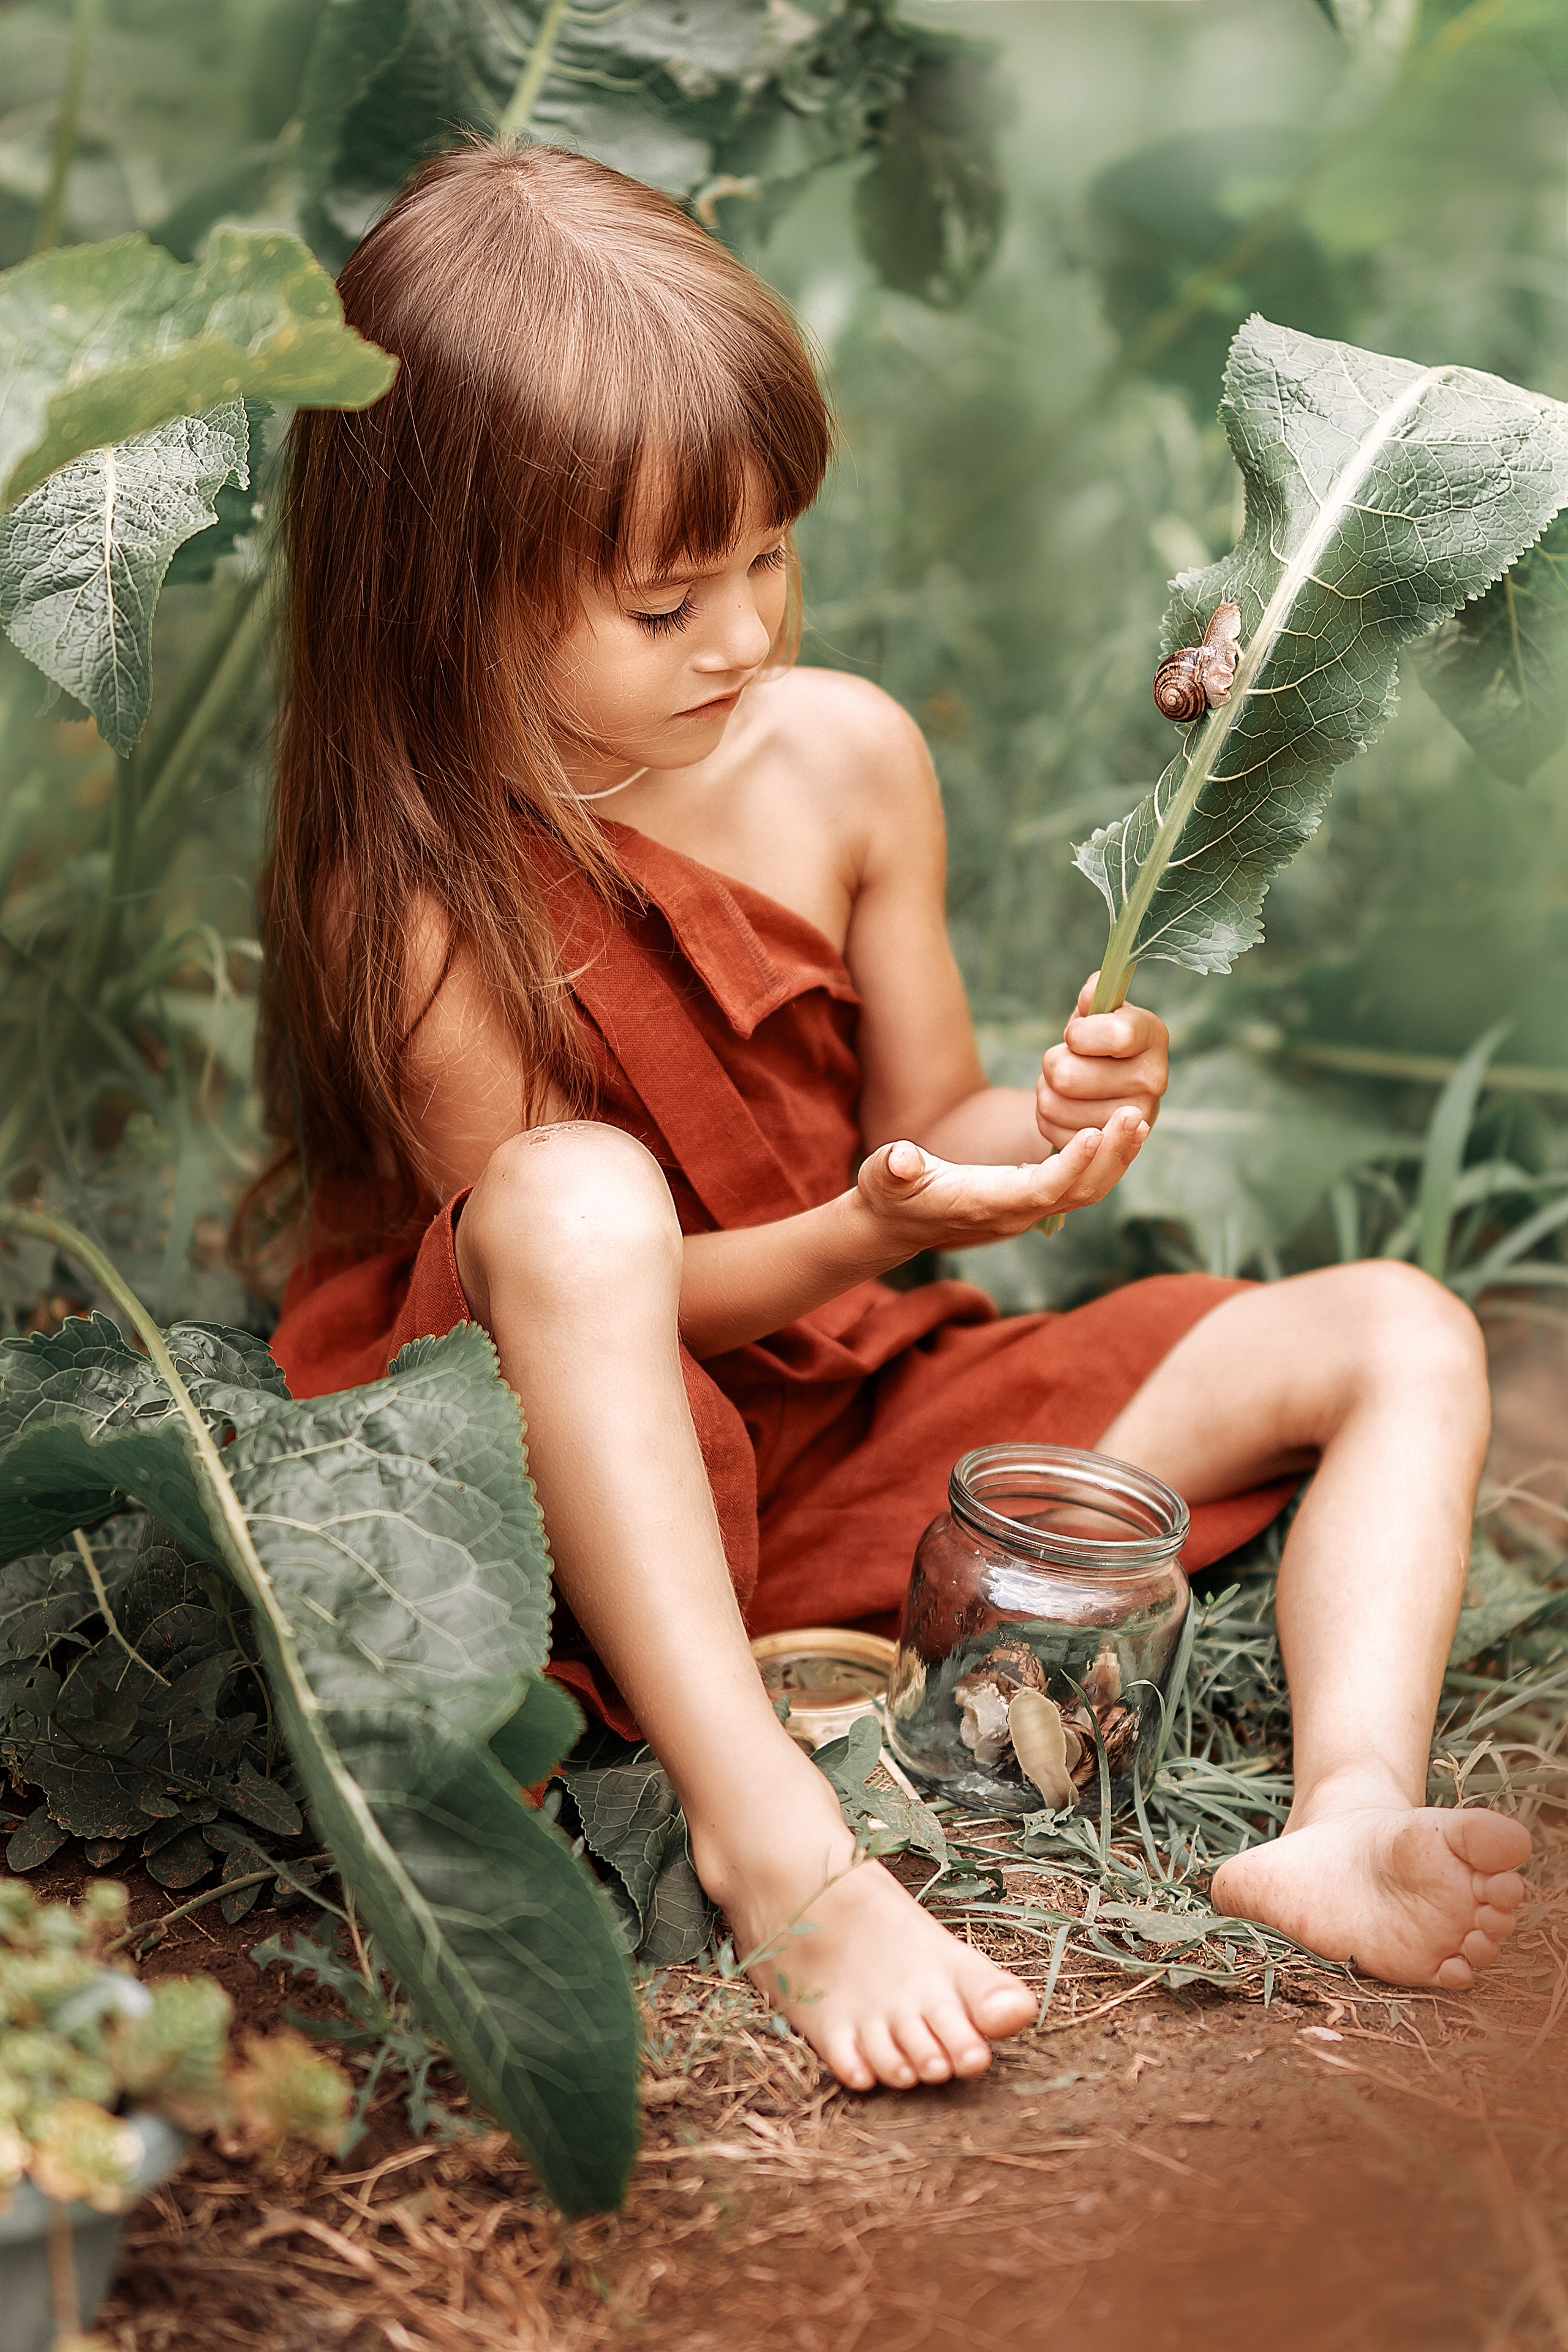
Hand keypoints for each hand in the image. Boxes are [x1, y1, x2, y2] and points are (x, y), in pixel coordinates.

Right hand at [856, 1108, 1149, 1255]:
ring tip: (1137, 1120)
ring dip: (1115, 1159)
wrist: (896, 1225)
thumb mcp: (882, 1178)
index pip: (1040, 1189)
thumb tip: (902, 1159)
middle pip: (1077, 1193)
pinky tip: (1119, 1132)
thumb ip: (892, 1168)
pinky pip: (1078, 1187)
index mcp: (983, 1204)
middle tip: (1135, 1116)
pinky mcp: (1032, 1202)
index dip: (1070, 1165)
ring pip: (1085, 1192)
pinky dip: (1103, 1162)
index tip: (1096, 1132)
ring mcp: (1027, 1211)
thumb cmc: (889, 1195)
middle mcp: (1014, 1214)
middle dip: (1109, 1158)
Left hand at [1035, 973, 1167, 1151]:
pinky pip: (1052, 1131)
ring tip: (1062, 1085)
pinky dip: (1048, 1118)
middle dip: (1052, 1063)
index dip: (1079, 1035)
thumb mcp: (1095, 1010)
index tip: (1074, 1035)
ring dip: (1046, 1091)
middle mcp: (1155, 1079)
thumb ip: (1093, 993)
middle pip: (1067, 1076)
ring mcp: (1136, 1119)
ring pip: (1053, 1104)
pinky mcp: (1111, 1148)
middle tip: (1063, 1061)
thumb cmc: (1095, 1039)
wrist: (1106, 1088)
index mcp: (1153, 1035)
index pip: (1116, 1036)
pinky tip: (1066, 1109)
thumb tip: (1092, 994)